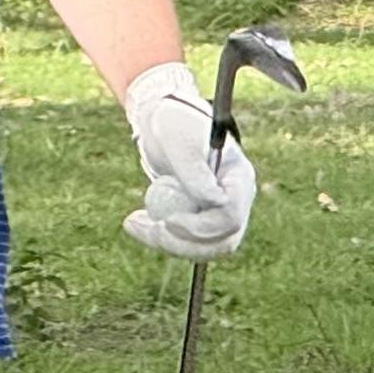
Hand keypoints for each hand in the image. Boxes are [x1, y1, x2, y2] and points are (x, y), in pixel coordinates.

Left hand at [123, 60, 256, 260]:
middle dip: (182, 243)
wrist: (163, 125)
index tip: (167, 221)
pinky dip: (160, 239)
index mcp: (240, 177)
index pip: (232, 216)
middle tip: (145, 229)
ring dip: (167, 244)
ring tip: (133, 223)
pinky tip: (138, 221)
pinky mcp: (201, 222)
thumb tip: (213, 201)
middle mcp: (237, 200)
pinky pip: (186, 244)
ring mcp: (220, 214)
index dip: (202, 226)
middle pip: (222, 240)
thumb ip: (194, 169)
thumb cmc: (172, 123)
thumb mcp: (177, 138)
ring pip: (203, 249)